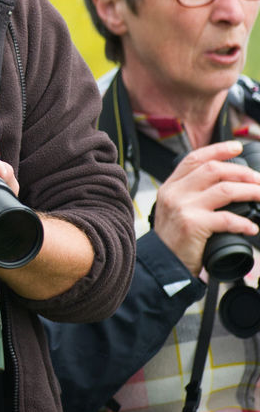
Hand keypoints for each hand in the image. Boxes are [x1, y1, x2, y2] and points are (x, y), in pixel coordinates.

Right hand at [152, 140, 259, 275]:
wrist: (162, 264)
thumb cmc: (174, 240)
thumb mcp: (175, 210)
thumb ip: (192, 195)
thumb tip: (226, 185)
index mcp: (170, 186)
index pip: (194, 159)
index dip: (217, 150)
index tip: (236, 148)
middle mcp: (175, 193)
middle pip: (213, 170)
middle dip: (242, 172)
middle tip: (259, 180)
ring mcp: (183, 207)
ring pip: (225, 190)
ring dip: (251, 192)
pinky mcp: (192, 225)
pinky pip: (227, 218)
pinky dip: (244, 223)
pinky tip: (252, 228)